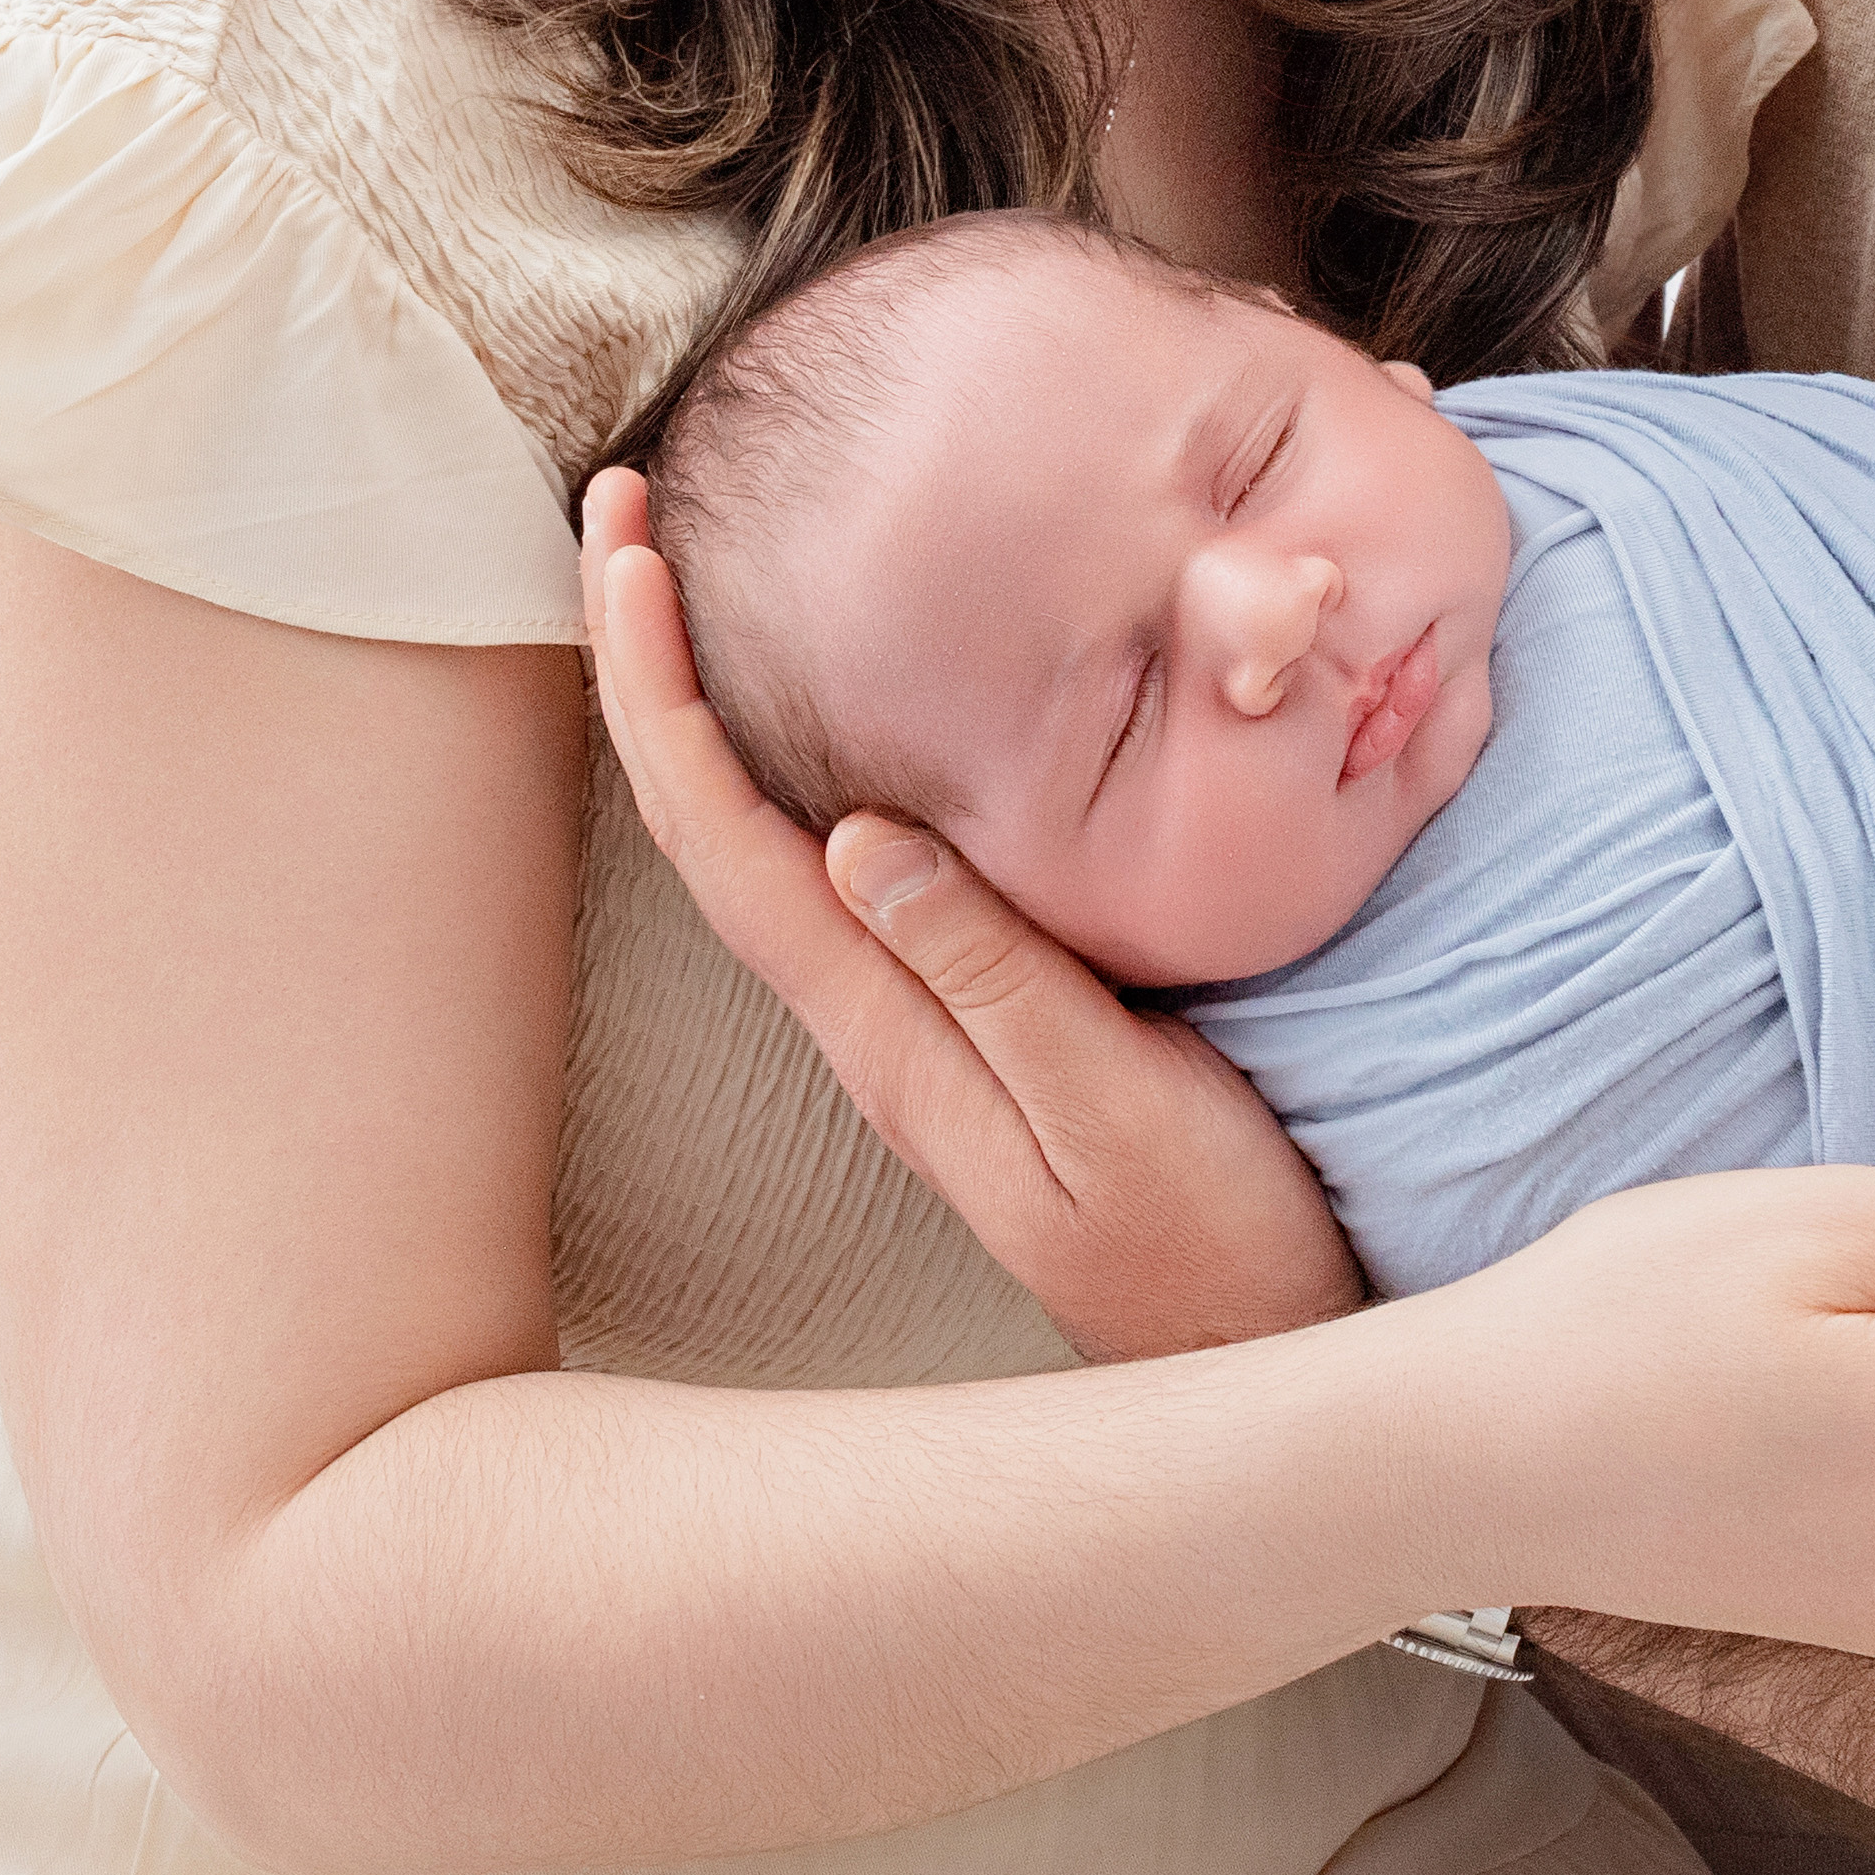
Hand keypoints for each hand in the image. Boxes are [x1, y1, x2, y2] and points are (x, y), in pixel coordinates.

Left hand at [582, 465, 1366, 1360]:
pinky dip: (787, 760)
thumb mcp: (1116, 1114)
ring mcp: (910, 1024)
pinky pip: (830, 866)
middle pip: (707, 819)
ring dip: (701, 701)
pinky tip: (809, 714)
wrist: (1255, 1365)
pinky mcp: (964, 1021)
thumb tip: (855, 840)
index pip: (724, 837)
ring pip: (757, 837)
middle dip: (645, 662)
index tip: (625, 556)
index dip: (659, 691)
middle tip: (618, 510)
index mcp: (887, 1033)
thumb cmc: (1208, 1251)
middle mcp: (870, 1023)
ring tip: (674, 575)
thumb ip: (996, 981)